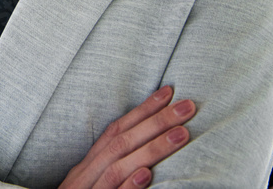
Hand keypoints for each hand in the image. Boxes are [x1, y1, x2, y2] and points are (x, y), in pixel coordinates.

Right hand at [58, 86, 194, 188]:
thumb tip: (144, 160)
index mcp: (86, 167)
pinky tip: (147, 175)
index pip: (115, 131)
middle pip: (121, 142)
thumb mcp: (87, 186)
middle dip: (155, 121)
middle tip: (188, 106)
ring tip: (182, 133)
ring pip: (118, 166)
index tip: (168, 92)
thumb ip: (110, 171)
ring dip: (151, 148)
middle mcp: (84, 176)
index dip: (141, 110)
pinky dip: (128, 186)